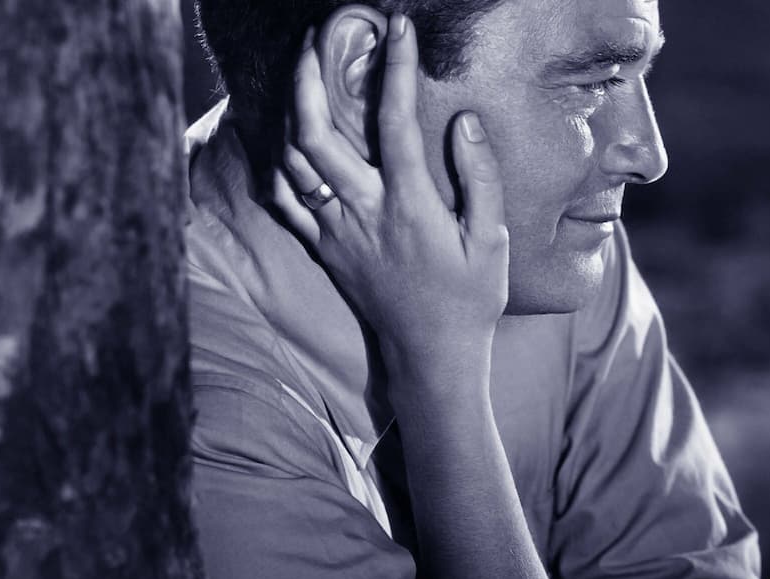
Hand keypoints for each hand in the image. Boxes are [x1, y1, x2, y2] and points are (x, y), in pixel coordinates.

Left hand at [271, 14, 507, 369]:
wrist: (431, 356)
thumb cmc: (469, 298)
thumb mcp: (491, 239)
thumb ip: (479, 178)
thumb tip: (465, 122)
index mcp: (408, 205)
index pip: (393, 122)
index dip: (395, 69)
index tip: (398, 30)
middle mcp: (362, 212)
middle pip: (315, 133)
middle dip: (311, 77)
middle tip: (320, 39)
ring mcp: (335, 230)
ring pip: (292, 160)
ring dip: (291, 110)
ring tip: (301, 73)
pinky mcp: (322, 247)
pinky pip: (284, 199)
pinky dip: (279, 162)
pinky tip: (286, 138)